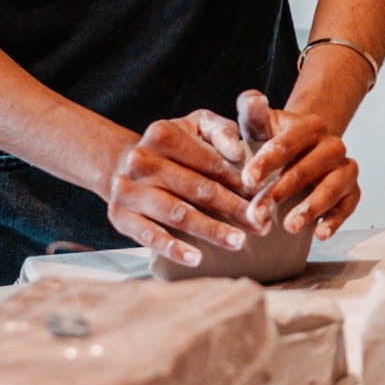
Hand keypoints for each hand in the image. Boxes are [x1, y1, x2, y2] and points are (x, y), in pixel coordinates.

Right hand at [104, 113, 260, 268]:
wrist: (121, 164)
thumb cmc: (173, 146)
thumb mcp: (196, 125)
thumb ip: (221, 131)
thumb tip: (238, 152)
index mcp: (163, 134)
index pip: (210, 162)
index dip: (240, 181)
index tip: (264, 199)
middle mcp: (141, 160)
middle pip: (197, 189)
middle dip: (233, 208)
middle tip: (262, 225)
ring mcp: (128, 190)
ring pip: (177, 214)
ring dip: (210, 230)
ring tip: (239, 242)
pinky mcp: (120, 217)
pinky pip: (149, 235)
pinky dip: (173, 248)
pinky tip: (196, 258)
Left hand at [235, 93, 360, 241]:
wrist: (302, 151)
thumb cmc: (274, 140)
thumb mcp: (259, 124)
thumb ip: (252, 110)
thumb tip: (254, 99)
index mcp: (310, 125)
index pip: (287, 143)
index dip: (266, 162)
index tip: (247, 181)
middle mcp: (332, 145)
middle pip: (307, 168)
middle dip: (281, 191)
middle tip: (256, 213)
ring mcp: (345, 168)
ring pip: (332, 187)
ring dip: (311, 207)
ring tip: (289, 226)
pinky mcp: (352, 190)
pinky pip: (349, 205)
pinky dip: (336, 219)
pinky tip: (320, 233)